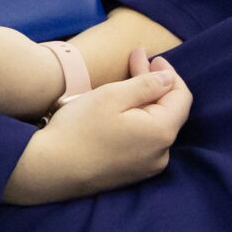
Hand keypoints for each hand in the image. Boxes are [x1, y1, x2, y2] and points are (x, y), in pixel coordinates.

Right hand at [2, 51, 190, 205]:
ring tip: (127, 84)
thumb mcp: (112, 96)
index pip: (181, 96)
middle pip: (168, 111)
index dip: (168, 73)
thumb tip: (169, 77)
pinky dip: (138, 122)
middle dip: (154, 84)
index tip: (151, 57)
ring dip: (145, 102)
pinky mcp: (132, 174)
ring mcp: (147, 167)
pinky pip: (144, 142)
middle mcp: (162, 153)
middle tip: (135, 60)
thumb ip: (146, 85)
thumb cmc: (79, 128)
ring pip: (156, 126)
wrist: (50, 170)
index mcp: (161, 132)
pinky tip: (121, 112)